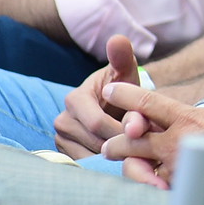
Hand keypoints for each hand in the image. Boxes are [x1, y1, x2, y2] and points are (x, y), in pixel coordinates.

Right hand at [54, 33, 137, 157]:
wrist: (111, 104)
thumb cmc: (121, 86)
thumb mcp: (125, 71)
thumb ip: (123, 57)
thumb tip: (118, 40)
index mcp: (75, 99)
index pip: (98, 123)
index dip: (122, 130)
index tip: (142, 131)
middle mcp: (62, 120)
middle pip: (96, 141)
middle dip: (121, 143)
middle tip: (143, 143)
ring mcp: (61, 138)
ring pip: (91, 156)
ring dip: (115, 155)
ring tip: (134, 147)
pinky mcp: (65, 153)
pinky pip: (87, 164)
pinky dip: (105, 164)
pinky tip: (121, 156)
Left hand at [100, 83, 203, 187]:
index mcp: (188, 117)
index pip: (148, 102)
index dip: (125, 94)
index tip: (109, 89)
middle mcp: (176, 141)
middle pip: (133, 139)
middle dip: (117, 142)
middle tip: (108, 146)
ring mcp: (178, 168)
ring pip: (140, 168)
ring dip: (129, 169)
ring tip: (124, 170)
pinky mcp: (184, 190)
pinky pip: (158, 190)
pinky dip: (150, 189)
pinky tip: (146, 191)